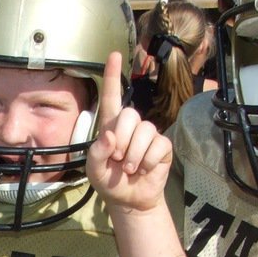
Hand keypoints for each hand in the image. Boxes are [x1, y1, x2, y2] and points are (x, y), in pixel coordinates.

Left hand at [85, 51, 172, 213]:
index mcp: (111, 127)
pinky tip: (144, 170)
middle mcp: (131, 126)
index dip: (112, 76)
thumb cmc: (110, 182)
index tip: (114, 55)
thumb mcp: (95, 170)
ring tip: (130, 169)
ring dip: (135, 156)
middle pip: (130, 115)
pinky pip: (157, 146)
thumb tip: (111, 136)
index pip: (112, 97)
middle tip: (119, 160)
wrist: (130, 201)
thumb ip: (96, 153)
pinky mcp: (162, 147)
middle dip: (122, 141)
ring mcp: (148, 135)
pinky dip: (147, 163)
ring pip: (145, 132)